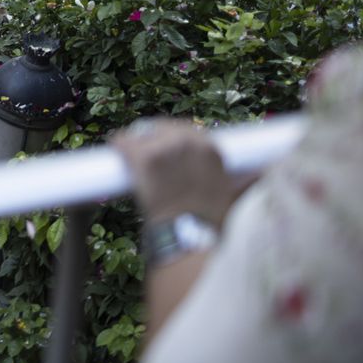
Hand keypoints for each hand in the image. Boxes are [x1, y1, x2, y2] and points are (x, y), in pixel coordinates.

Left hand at [110, 118, 242, 225]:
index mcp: (210, 148)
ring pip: (140, 135)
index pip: (182, 129)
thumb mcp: (226, 191)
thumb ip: (233, 176)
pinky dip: (118, 146)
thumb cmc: (207, 221)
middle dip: (148, 138)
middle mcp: (188, 141)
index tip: (160, 147)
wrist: (190, 234)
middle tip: (140, 153)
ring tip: (127, 157)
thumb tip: (248, 171)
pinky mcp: (143, 157)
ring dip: (133, 144)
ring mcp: (164, 147)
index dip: (167, 138)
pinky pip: (123, 142)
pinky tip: (115, 150)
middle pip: (158, 128)